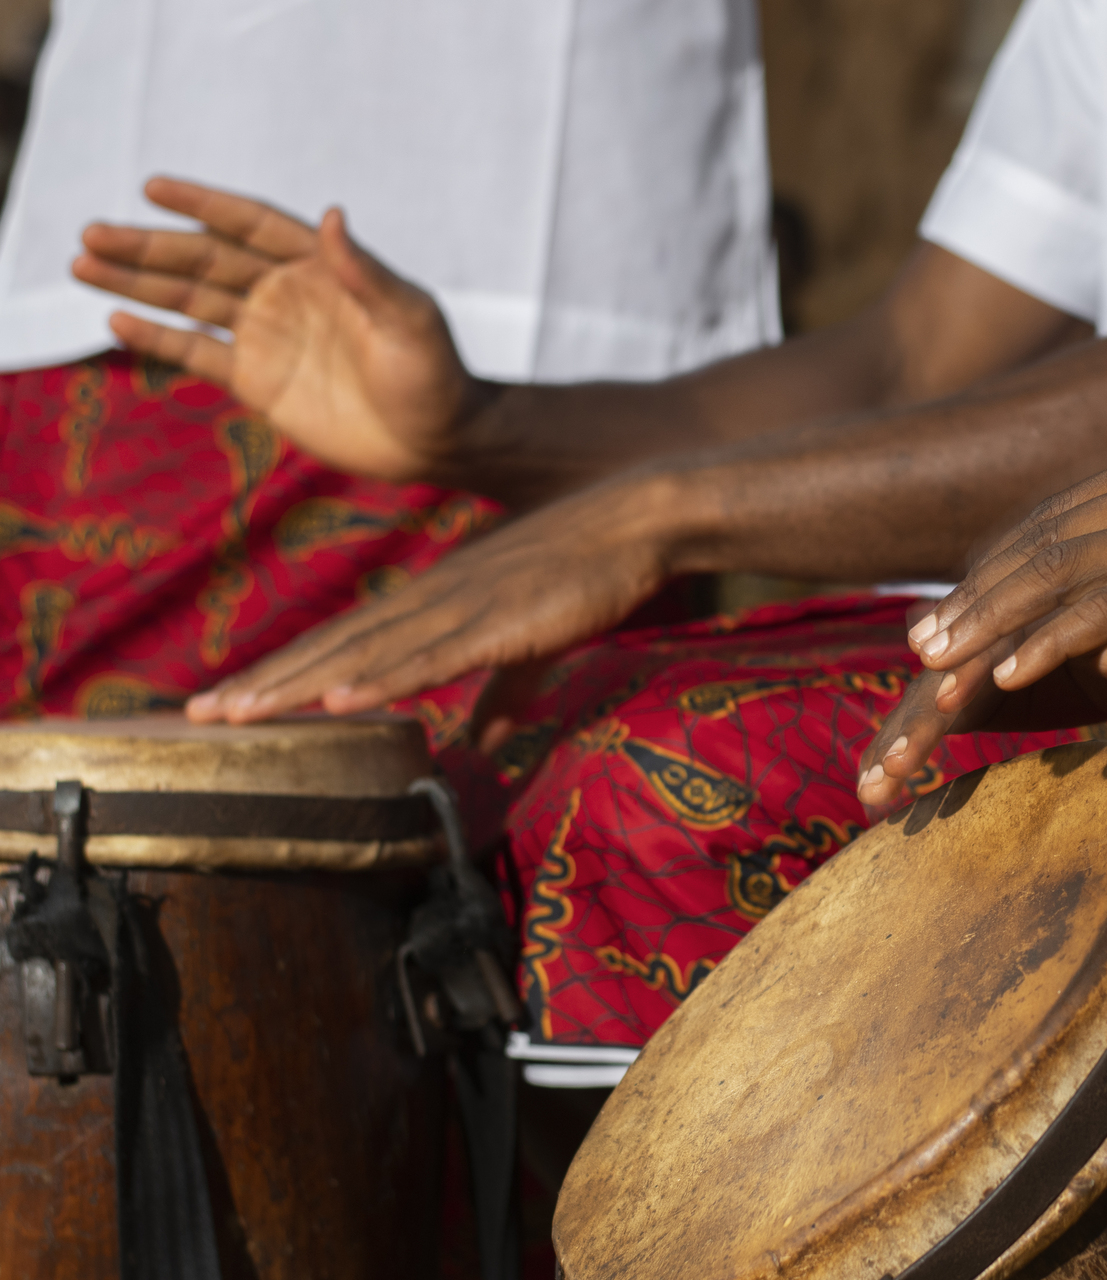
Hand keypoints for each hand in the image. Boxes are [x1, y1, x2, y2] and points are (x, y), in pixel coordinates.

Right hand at [72, 177, 482, 482]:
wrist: (438, 442)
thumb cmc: (436, 376)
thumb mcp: (409, 320)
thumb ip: (367, 273)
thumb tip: (332, 216)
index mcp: (321, 268)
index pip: (249, 224)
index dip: (203, 204)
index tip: (153, 186)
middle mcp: (287, 294)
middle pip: (206, 260)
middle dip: (149, 247)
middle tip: (92, 233)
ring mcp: (269, 337)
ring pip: (191, 301)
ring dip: (139, 283)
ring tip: (82, 263)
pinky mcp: (259, 382)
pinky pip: (198, 354)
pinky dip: (159, 337)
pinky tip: (115, 319)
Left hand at [184, 474, 672, 725]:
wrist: (637, 520)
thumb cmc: (588, 572)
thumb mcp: (536, 641)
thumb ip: (506, 692)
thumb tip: (483, 742)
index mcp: (434, 601)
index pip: (344, 644)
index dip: (283, 675)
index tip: (227, 707)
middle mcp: (430, 598)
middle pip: (333, 648)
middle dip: (264, 684)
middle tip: (198, 719)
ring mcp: (461, 606)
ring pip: (365, 654)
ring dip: (299, 684)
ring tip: (238, 714)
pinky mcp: (502, 620)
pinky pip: (432, 655)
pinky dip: (384, 676)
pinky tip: (340, 697)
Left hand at [856, 436, 1106, 803]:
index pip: (1054, 519)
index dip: (994, 572)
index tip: (951, 618)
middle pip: (1040, 542)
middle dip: (972, 602)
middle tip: (917, 651)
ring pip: (1056, 573)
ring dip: (987, 626)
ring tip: (938, 671)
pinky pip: (1104, 607)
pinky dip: (1047, 641)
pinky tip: (1008, 675)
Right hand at [856, 630, 1106, 810]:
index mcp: (1045, 599)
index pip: (999, 634)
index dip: (972, 670)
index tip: (948, 711)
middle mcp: (999, 620)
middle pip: (946, 665)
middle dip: (916, 716)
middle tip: (886, 768)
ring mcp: (978, 651)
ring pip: (928, 690)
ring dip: (895, 737)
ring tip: (868, 790)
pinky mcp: (971, 679)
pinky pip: (930, 710)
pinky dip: (900, 744)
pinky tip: (871, 793)